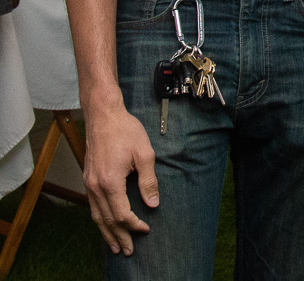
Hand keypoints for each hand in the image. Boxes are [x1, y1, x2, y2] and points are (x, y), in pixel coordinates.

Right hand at [83, 104, 158, 255]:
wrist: (103, 115)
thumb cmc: (124, 130)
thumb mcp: (144, 153)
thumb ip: (148, 181)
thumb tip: (152, 204)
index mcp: (110, 182)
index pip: (121, 214)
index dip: (134, 225)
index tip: (145, 229)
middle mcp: (96, 186)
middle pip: (106, 220)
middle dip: (119, 237)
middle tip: (128, 251)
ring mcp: (89, 182)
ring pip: (96, 215)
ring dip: (106, 232)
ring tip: (115, 246)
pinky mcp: (88, 178)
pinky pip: (92, 205)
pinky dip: (99, 219)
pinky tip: (105, 224)